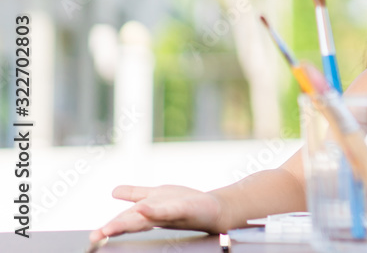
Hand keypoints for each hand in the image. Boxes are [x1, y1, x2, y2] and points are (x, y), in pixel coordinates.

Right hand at [88, 184, 226, 244]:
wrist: (212, 208)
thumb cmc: (183, 204)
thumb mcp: (155, 196)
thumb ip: (135, 194)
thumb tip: (114, 191)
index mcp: (145, 213)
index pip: (122, 222)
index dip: (106, 229)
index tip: (90, 238)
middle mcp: (153, 216)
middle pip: (130, 222)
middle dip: (112, 229)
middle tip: (95, 238)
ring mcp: (167, 213)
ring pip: (144, 219)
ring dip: (128, 222)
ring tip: (111, 227)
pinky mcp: (182, 209)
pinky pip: (167, 210)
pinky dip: (154, 210)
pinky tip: (143, 208)